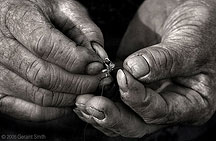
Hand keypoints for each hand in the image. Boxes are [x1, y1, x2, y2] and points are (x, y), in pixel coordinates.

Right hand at [0, 0, 106, 120]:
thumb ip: (84, 29)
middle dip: (79, 83)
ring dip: (70, 97)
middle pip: (44, 76)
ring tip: (87, 90)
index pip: (46, 46)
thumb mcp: (63, 8)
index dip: (77, 60)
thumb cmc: (37, 10)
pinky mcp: (0, 91)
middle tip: (97, 81)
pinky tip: (69, 101)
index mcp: (17, 18)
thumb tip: (99, 56)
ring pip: (39, 96)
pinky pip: (28, 111)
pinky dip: (54, 111)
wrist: (10, 18)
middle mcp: (1, 47)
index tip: (97, 65)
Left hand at [74, 0, 215, 137]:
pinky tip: (85, 93)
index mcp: (191, 104)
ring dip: (100, 111)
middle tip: (91, 105)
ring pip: (121, 114)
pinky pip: (112, 96)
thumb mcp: (191, 42)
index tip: (124, 78)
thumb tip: (135, 70)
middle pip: (137, 123)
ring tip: (82, 102)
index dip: (139, 99)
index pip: (160, 113)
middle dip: (111, 116)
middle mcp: (167, 103)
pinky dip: (98, 96)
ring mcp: (146, 93)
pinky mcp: (130, 80)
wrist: (186, 8)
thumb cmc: (202, 27)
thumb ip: (164, 60)